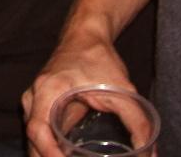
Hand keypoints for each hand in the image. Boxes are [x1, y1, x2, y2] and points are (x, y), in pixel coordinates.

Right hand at [23, 36, 137, 156]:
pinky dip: (48, 152)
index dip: (48, 152)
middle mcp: (34, 98)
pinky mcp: (41, 109)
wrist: (84, 37)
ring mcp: (34, 103)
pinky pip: (39, 136)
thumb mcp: (122, 89)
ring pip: (32, 142)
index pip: (38, 129)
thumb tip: (148, 152)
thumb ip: (136, 121)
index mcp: (49, 90)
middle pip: (32, 141)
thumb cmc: (98, 59)